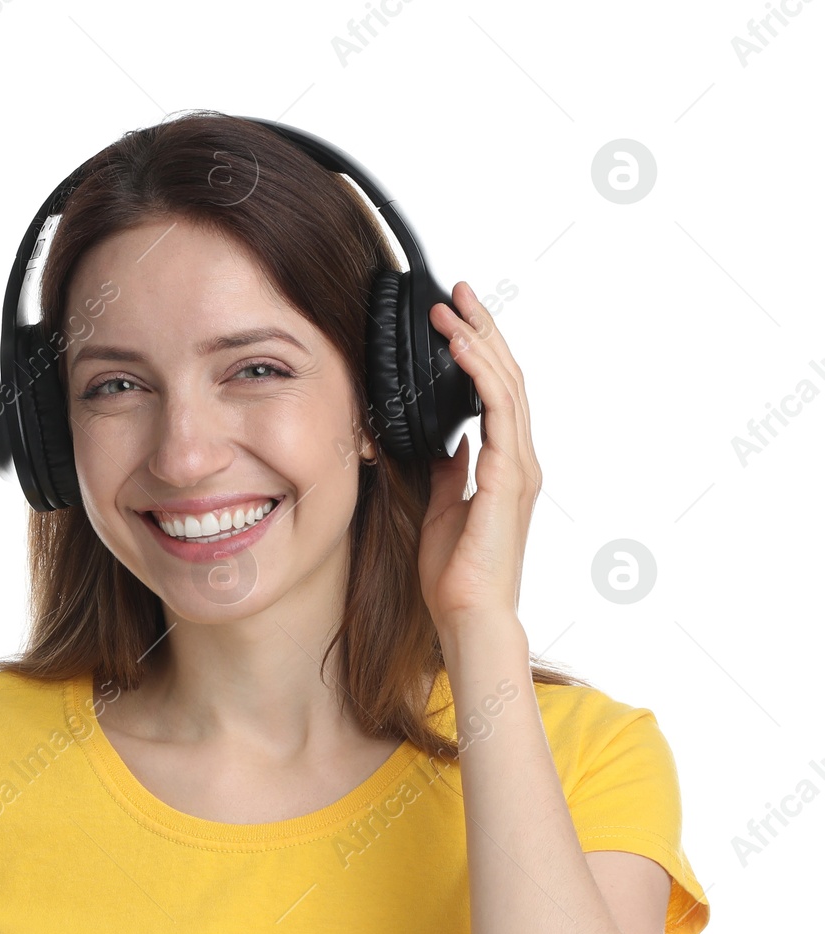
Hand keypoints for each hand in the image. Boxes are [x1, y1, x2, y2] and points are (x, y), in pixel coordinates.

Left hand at [417, 281, 541, 638]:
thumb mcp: (441, 509)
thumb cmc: (455, 575)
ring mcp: (519, 466)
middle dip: (482, 330)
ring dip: (479, 340)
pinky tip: (459, 347)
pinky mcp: (509, 475)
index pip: (495, 395)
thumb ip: (447, 472)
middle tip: (458, 292)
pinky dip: (478, 372)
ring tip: (454, 306)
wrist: (468, 613)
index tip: (456, 322)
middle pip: (507, 378)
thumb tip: (442, 442)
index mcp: (504, 468)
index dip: (478, 354)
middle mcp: (518, 460)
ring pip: (507, 384)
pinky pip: (496, 410)